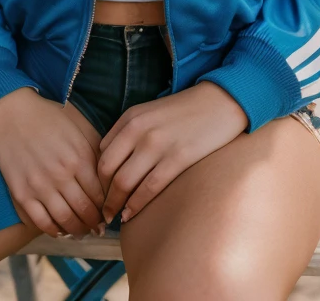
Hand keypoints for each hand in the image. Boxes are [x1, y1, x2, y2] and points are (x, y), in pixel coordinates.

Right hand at [0, 87, 105, 237]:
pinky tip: (60, 230)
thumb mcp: (78, 127)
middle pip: (85, 210)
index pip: (100, 193)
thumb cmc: (47, 117)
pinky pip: (41, 222)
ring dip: (77, 230)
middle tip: (98, 227)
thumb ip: (95, 150)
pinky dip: (54, 231)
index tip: (109, 211)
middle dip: (95, 223)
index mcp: (79, 157)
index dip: (107, 206)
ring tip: (82, 231)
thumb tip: (109, 173)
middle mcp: (62, 174)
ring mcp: (40, 186)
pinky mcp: (22, 193)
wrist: (12, 112)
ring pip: (66, 220)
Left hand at [97, 81, 247, 223]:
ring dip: (115, 204)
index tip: (102, 193)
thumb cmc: (185, 111)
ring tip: (115, 217)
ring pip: (124, 182)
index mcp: (130, 118)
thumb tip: (113, 165)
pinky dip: (136, 205)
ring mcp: (158, 144)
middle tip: (104, 211)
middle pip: (108, 171)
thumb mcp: (150, 113)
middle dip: (103, 195)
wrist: (220, 102)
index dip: (99, 178)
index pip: (102, 154)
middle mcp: (139, 130)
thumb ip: (129, 133)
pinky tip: (132, 214)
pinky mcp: (178, 158)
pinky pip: (149, 188)